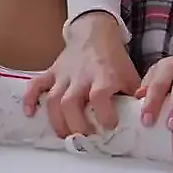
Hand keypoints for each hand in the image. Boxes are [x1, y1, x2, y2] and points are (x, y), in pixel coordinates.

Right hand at [24, 12, 141, 137]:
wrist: (94, 33)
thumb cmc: (114, 59)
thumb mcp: (130, 75)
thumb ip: (135, 97)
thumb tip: (142, 121)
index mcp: (103, 75)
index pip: (100, 96)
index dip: (104, 115)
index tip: (109, 128)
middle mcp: (81, 76)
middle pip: (71, 102)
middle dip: (76, 125)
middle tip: (84, 139)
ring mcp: (64, 74)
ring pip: (53, 99)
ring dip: (56, 121)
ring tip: (64, 136)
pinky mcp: (51, 72)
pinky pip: (36, 85)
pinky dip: (30, 99)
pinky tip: (30, 114)